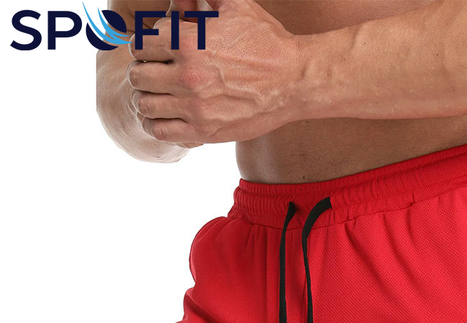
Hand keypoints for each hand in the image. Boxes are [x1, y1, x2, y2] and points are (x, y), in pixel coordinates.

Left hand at [127, 0, 306, 144]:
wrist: (294, 81)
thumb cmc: (266, 42)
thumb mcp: (234, 5)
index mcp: (187, 41)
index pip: (139, 44)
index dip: (146, 46)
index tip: (158, 51)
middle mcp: (187, 75)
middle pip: (138, 76)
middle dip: (145, 72)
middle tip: (157, 74)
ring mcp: (195, 107)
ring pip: (145, 104)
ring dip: (149, 99)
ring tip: (161, 97)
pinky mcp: (205, 132)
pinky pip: (161, 131)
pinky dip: (158, 124)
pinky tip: (169, 117)